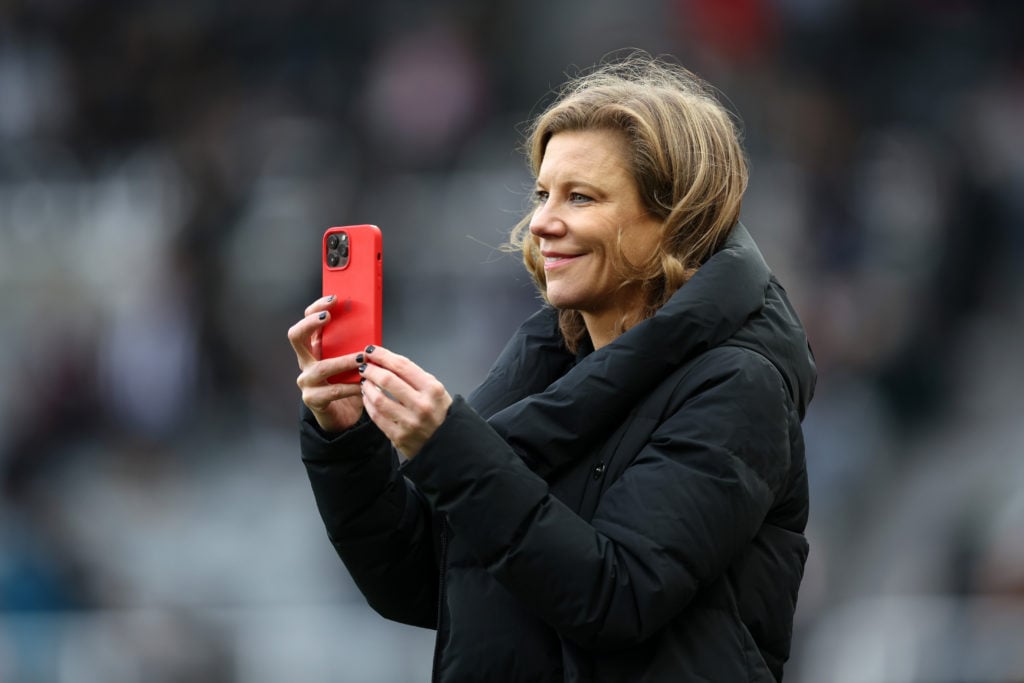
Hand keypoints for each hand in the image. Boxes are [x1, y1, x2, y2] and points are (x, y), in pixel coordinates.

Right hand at [287, 296, 364, 431]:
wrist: (343, 414)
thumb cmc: (348, 381)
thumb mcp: (350, 359)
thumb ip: (353, 344)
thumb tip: (371, 325)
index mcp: (314, 348)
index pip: (306, 321)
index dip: (316, 308)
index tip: (333, 299)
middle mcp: (305, 361)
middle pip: (296, 336)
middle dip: (310, 323)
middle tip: (328, 317)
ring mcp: (306, 380)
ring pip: (321, 367)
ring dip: (344, 361)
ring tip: (362, 359)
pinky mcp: (313, 399)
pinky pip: (333, 390)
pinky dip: (352, 386)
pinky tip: (364, 384)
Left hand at [358, 346, 452, 458]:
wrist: (447, 444)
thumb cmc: (440, 414)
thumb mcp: (437, 391)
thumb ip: (415, 377)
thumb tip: (387, 362)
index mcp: (433, 389)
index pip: (403, 366)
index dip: (383, 355)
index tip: (372, 351)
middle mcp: (422, 405)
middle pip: (388, 380)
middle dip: (371, 369)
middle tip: (365, 366)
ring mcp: (409, 422)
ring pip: (378, 399)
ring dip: (367, 387)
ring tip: (365, 381)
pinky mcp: (399, 437)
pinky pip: (376, 416)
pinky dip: (368, 403)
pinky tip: (367, 397)